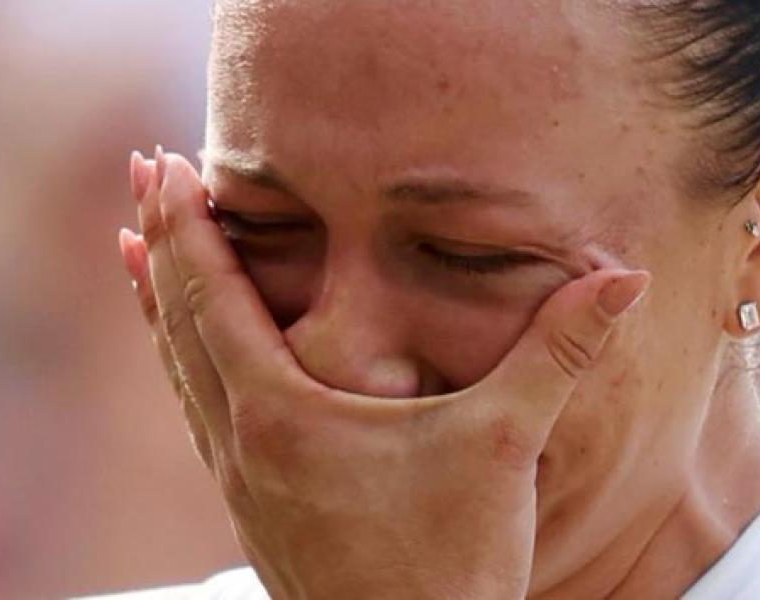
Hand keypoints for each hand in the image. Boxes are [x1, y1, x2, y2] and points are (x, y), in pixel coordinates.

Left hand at [117, 147, 650, 599]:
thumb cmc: (453, 566)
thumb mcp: (506, 447)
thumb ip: (557, 353)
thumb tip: (625, 279)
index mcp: (283, 416)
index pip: (213, 297)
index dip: (186, 225)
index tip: (160, 164)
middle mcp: (242, 444)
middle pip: (178, 321)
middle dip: (160, 241)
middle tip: (141, 174)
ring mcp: (240, 482)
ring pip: (180, 371)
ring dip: (158, 302)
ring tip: (134, 252)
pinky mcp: (254, 509)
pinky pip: (198, 413)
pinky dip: (181, 363)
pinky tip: (191, 359)